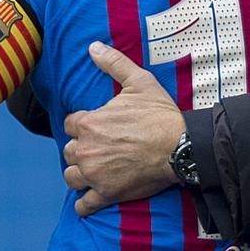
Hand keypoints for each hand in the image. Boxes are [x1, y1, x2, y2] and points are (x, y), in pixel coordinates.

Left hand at [62, 41, 184, 215]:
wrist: (181, 147)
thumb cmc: (160, 115)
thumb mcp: (138, 82)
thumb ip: (113, 63)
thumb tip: (93, 47)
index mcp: (89, 122)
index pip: (70, 124)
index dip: (81, 125)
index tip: (93, 128)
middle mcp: (86, 149)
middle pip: (69, 150)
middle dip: (80, 150)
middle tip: (95, 150)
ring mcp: (95, 173)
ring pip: (71, 176)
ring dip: (78, 174)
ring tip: (89, 172)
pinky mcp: (107, 193)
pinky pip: (84, 204)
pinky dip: (83, 204)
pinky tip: (86, 201)